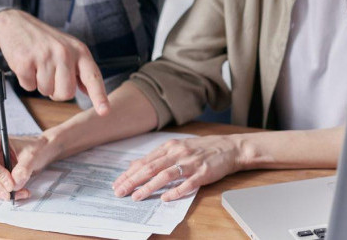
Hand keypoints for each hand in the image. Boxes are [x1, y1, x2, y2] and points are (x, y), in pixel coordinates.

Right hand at [0, 8, 109, 114]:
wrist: (17, 24)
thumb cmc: (45, 41)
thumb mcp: (69, 49)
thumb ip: (80, 70)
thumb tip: (89, 92)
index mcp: (80, 51)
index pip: (93, 77)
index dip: (99, 96)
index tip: (104, 111)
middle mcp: (65, 53)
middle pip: (66, 93)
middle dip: (57, 92)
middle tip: (50, 76)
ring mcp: (45, 56)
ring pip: (46, 91)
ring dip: (40, 84)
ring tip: (38, 65)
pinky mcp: (26, 61)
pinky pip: (29, 87)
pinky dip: (26, 80)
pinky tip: (27, 65)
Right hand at [0, 133, 61, 199]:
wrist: (39, 151)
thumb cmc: (34, 148)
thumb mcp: (32, 156)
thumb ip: (23, 169)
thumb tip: (13, 185)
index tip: (12, 183)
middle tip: (14, 190)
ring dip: (2, 192)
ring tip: (21, 191)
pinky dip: (3, 194)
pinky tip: (18, 192)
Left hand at [112, 135, 243, 201]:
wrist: (229, 147)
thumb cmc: (202, 149)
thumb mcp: (177, 147)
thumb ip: (157, 156)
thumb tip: (135, 165)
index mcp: (170, 147)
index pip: (145, 161)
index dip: (129, 173)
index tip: (117, 183)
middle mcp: (178, 152)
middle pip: (151, 168)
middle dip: (133, 181)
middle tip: (120, 192)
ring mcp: (190, 163)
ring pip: (165, 175)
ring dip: (149, 186)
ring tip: (137, 196)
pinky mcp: (203, 173)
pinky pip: (187, 183)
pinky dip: (176, 191)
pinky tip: (165, 198)